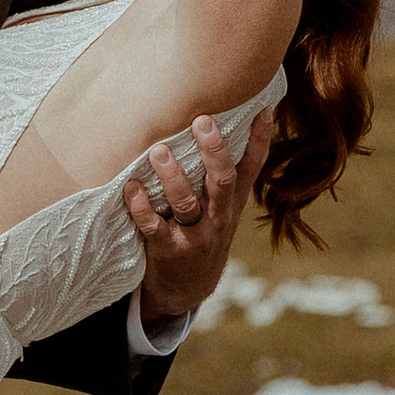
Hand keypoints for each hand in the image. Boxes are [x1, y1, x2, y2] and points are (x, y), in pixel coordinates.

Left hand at [124, 107, 270, 333]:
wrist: (188, 286)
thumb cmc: (203, 232)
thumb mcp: (222, 208)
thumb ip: (221, 174)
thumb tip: (221, 125)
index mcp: (232, 202)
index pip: (252, 167)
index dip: (260, 139)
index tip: (263, 108)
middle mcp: (218, 217)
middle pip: (221, 180)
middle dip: (213, 150)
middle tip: (202, 121)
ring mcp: (195, 235)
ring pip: (186, 203)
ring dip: (172, 176)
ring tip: (158, 151)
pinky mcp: (168, 250)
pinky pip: (153, 226)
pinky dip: (140, 206)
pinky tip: (131, 187)